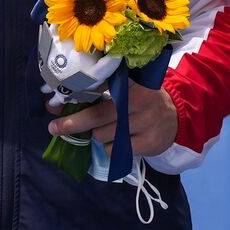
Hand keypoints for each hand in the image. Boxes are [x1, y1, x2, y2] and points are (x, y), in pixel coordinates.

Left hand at [47, 82, 177, 156]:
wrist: (175, 117)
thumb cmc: (142, 100)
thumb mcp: (126, 88)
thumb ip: (99, 92)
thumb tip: (59, 102)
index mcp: (131, 80)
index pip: (98, 85)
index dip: (74, 93)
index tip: (54, 102)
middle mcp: (139, 99)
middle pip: (97, 115)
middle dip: (72, 123)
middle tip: (54, 128)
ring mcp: (145, 121)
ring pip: (103, 134)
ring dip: (97, 134)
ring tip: (108, 129)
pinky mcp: (148, 141)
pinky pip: (114, 149)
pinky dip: (109, 147)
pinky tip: (118, 140)